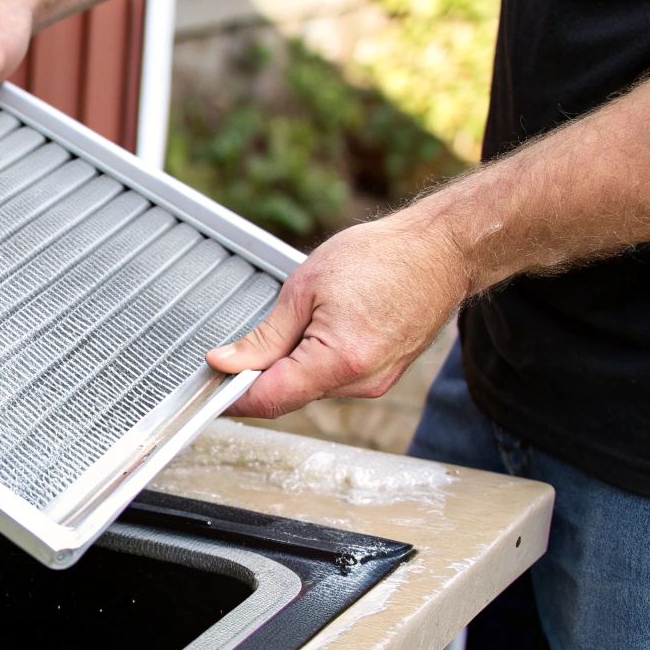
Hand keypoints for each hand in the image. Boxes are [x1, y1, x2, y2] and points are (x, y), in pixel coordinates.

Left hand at [206, 216, 471, 417]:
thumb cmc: (381, 257)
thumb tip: (226, 362)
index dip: (233, 397)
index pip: (271, 398)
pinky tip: (317, 330)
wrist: (442, 251)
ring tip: (296, 321)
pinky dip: (312, 363)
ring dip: (287, 368)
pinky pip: (332, 379)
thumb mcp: (305, 288)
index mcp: (340, 359)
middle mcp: (361, 381)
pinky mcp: (382, 376)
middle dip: (257, 378)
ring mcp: (375, 383)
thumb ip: (264, 336)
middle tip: (235, 350)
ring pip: (310, 388)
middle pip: (288, 396)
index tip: (207, 388)